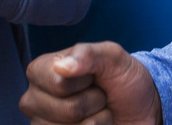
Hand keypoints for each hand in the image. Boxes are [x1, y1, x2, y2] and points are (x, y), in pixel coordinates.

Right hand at [20, 42, 162, 124]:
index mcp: (40, 70)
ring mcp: (42, 124)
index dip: (85, 81)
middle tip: (98, 95)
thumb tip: (61, 67)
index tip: (92, 76)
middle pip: (69, 110)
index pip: (59, 83)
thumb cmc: (122, 79)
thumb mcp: (113, 57)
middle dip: (94, 102)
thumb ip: (88, 54)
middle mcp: (34, 99)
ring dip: (97, 120)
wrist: (138, 109)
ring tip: (96, 110)